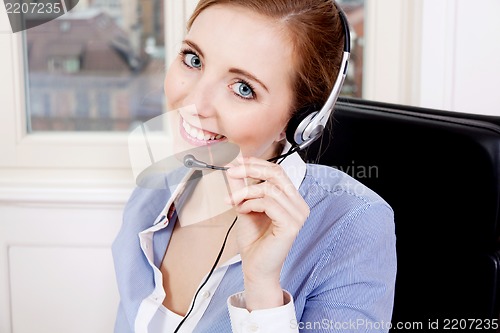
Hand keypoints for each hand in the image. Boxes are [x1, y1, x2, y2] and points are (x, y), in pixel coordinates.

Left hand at [226, 157, 309, 308]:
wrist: (255, 268)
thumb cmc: (254, 241)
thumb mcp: (245, 206)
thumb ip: (242, 187)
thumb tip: (234, 166)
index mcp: (291, 199)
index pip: (277, 171)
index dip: (256, 163)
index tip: (237, 161)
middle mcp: (298, 205)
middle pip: (276, 173)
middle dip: (251, 169)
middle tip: (231, 172)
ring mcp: (298, 215)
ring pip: (269, 188)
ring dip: (245, 192)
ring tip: (234, 202)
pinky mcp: (291, 225)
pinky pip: (269, 203)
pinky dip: (251, 203)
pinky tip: (243, 211)